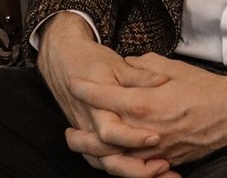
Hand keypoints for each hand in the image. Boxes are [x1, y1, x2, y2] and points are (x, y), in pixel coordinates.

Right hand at [36, 13, 172, 175]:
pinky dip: (122, 169)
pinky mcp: (88, 138)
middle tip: (165, 165)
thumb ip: (140, 76)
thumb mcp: (117, 64)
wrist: (62, 59)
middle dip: (137, 168)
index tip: (156, 137)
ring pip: (105, 164)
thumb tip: (163, 80)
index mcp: (96, 107)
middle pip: (108, 158)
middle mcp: (89, 125)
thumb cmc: (89, 61)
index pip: (111, 132)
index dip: (133, 138)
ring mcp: (86, 134)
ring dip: (132, 172)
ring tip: (160, 172)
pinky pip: (102, 162)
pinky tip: (144, 170)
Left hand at [67, 53, 226, 170]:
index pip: (104, 97)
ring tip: (83, 149)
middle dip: (82, 135)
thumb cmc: (202, 87)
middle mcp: (145, 129)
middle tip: (67, 131)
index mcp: (145, 102)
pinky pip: (137, 167)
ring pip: (117, 158)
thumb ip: (141, 67)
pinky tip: (110, 160)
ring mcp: (155, 148)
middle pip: (102, 137)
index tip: (74, 82)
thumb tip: (124, 66)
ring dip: (96, 154)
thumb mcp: (169, 67)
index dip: (86, 89)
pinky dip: (120, 165)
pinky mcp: (166, 159)